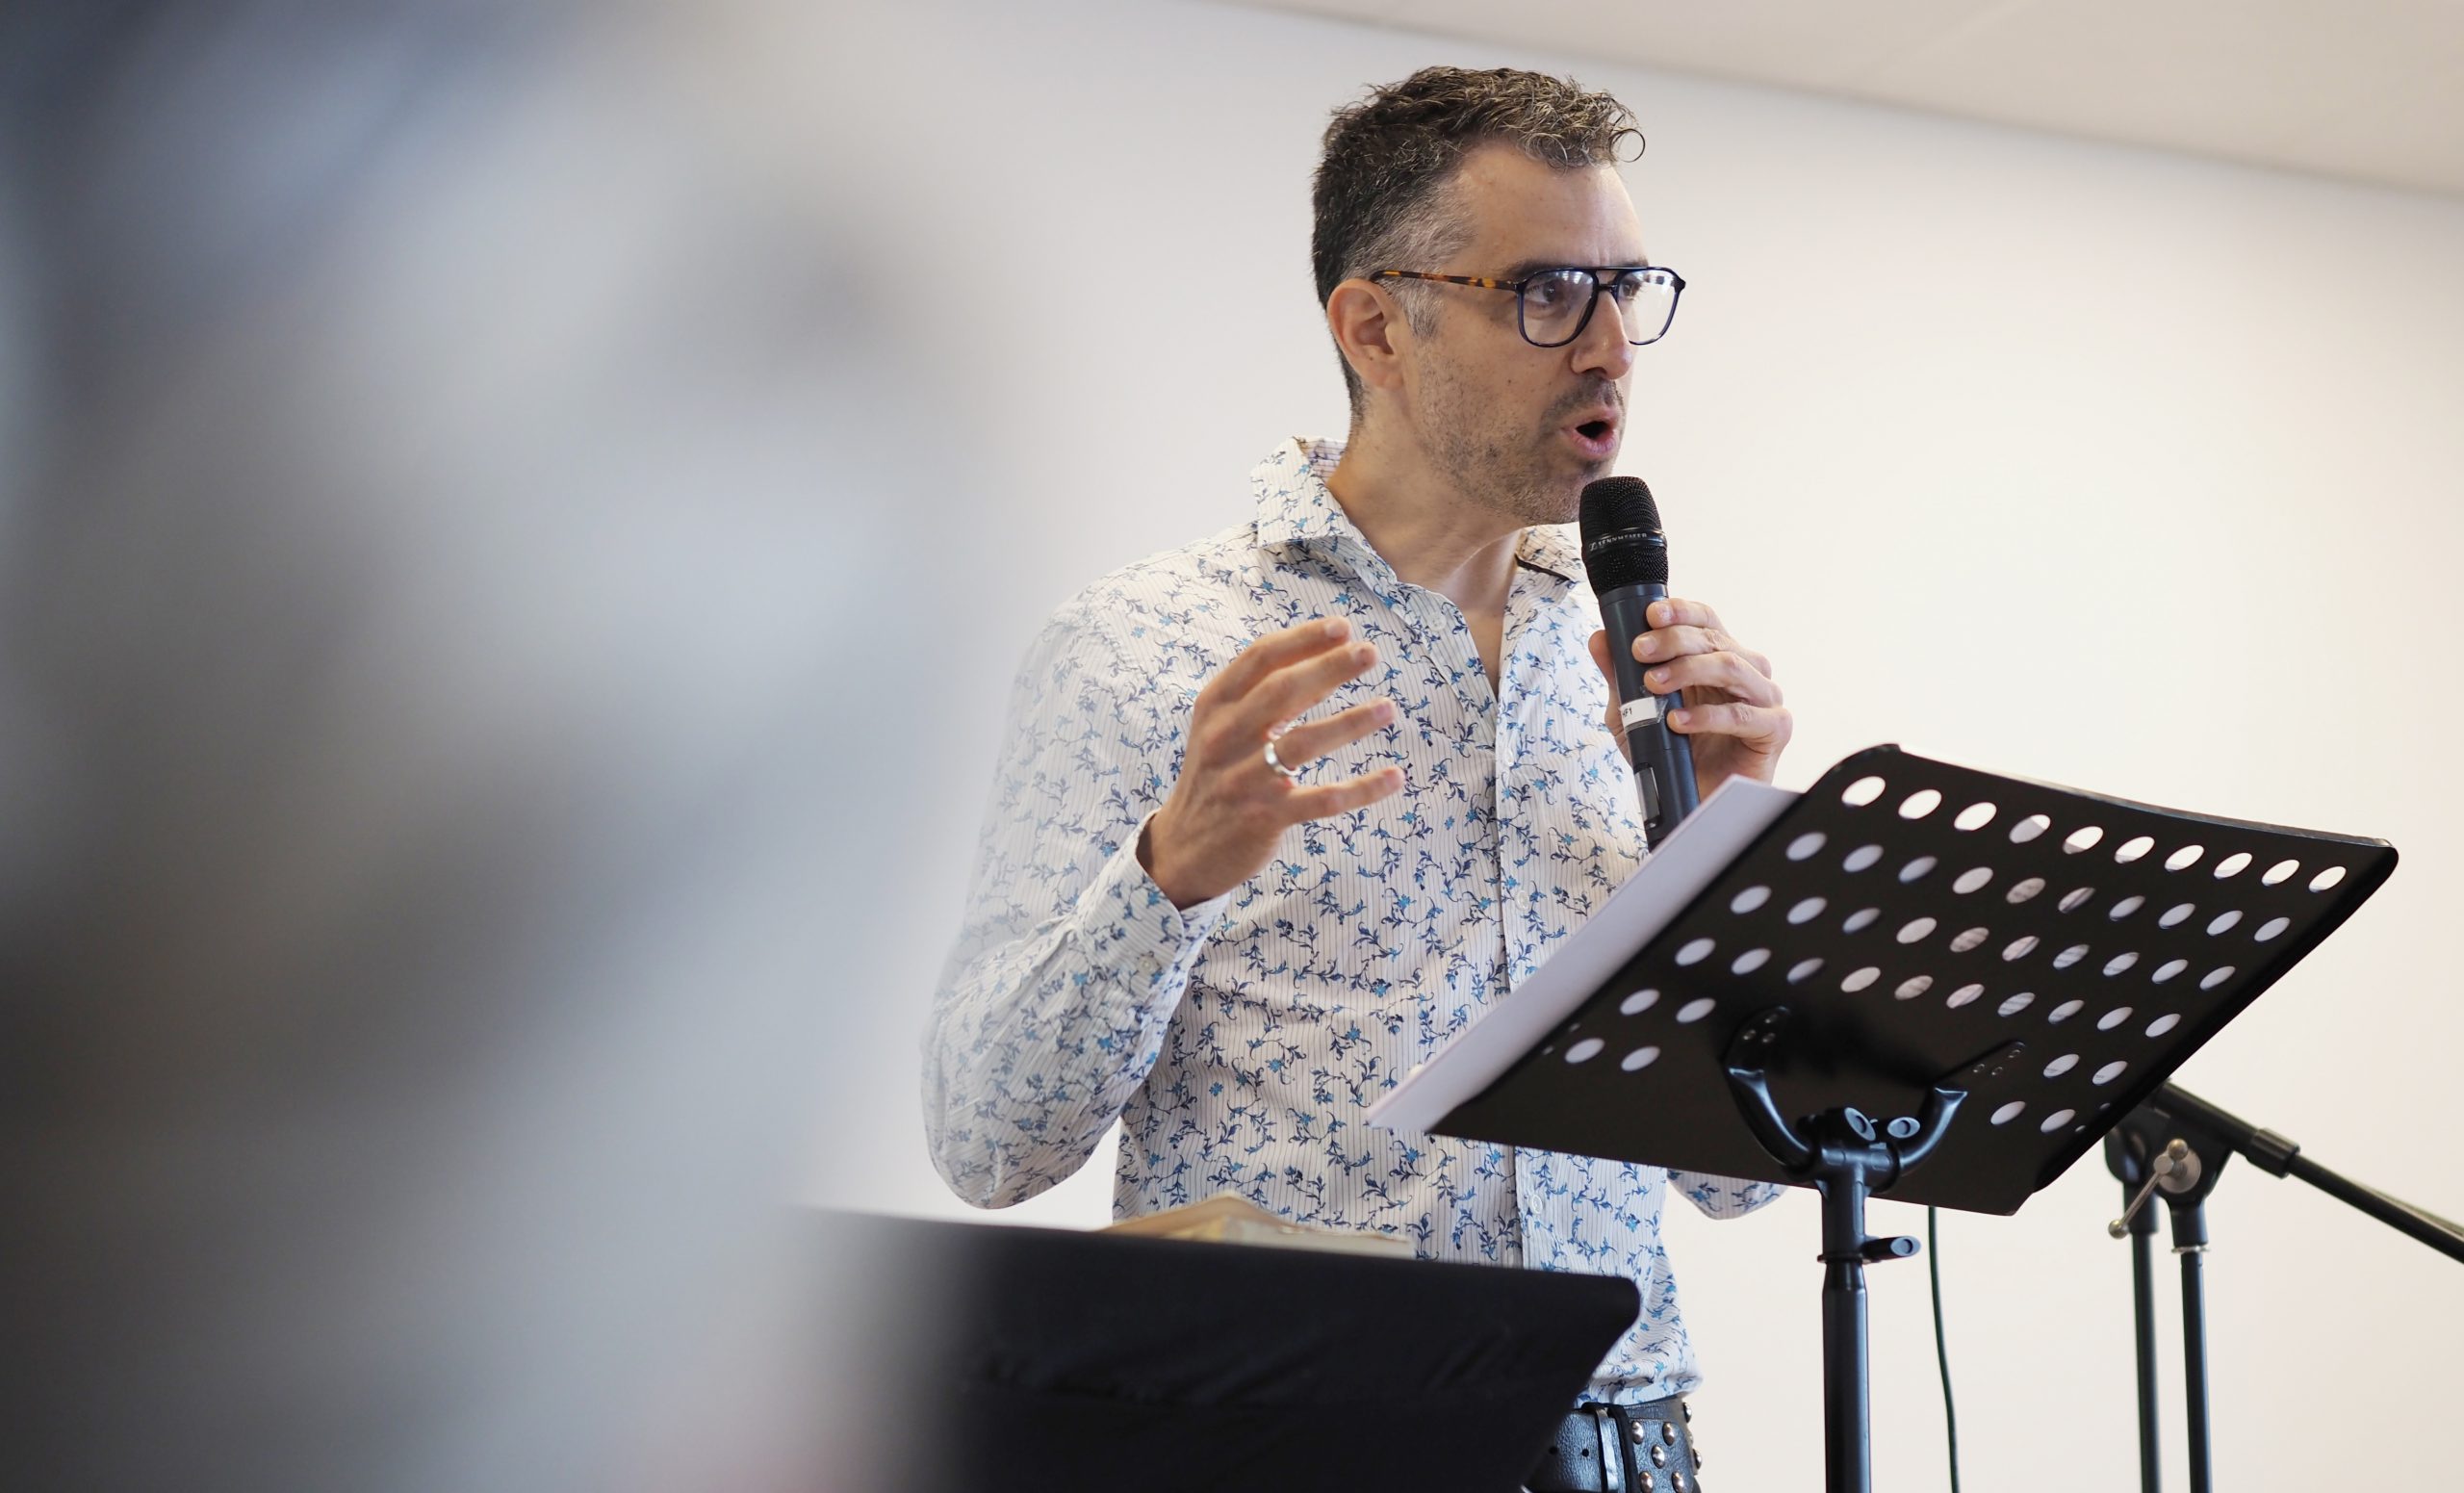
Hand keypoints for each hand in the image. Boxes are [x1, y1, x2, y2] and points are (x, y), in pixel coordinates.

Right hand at [1139, 617, 1403, 907]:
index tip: (1342, 627)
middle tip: (1370, 653)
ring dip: (1350, 723)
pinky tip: (1394, 777)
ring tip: (1389, 709)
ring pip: (1303, 743)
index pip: (1259, 659)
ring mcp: (1243, 779)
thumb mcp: (1223, 729)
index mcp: (1215, 707)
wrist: (1183, 849)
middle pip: (1281, 691)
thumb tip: (1325, 660)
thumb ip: (1264, 696)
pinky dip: (1361, 788)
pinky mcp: (1264, 818)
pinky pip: (1321, 800)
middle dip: (1329, 668)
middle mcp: (1225, 738)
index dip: (1302, 639)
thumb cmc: (1216, 777)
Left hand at [1587, 598, 1789, 800]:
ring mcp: (1764, 698)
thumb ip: (1619, 677)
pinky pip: (1742, 714)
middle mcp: (1746, 672)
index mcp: (1717, 658)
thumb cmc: (1672, 753)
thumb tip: (1600, 639)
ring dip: (1687, 670)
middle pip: (1714, 640)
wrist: (1692, 802)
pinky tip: (1677, 722)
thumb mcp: (1632, 714)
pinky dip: (1706, 716)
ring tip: (1653, 684)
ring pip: (1731, 667)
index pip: (1705, 621)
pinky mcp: (1774, 729)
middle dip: (1673, 641)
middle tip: (1640, 652)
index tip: (1649, 615)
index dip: (1680, 612)